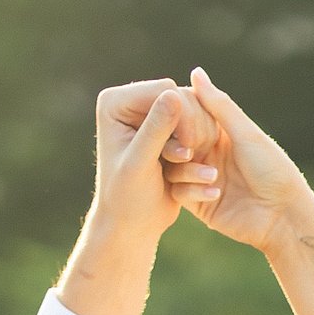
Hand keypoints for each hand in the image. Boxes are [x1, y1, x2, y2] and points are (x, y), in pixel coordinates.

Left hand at [55, 80, 221, 314]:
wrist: (131, 225)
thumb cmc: (127, 199)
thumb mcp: (140, 165)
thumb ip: (155, 129)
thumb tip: (174, 94)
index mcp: (115, 103)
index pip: (164, 89)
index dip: (182, 116)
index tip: (185, 150)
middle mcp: (131, 102)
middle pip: (181, 96)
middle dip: (189, 129)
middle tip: (186, 158)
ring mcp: (150, 114)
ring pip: (194, 112)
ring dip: (195, 142)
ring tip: (186, 166)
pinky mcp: (167, 131)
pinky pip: (198, 128)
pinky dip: (198, 151)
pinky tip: (193, 173)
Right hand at [175, 65, 313, 256]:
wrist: (282, 216)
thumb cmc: (272, 169)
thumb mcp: (245, 133)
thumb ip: (218, 105)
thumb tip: (195, 72)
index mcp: (219, 134)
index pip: (187, 118)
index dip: (178, 115)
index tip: (173, 115)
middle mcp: (207, 155)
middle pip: (175, 143)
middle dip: (175, 143)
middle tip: (183, 146)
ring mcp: (201, 179)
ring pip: (173, 168)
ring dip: (188, 170)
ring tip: (212, 175)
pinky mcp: (199, 203)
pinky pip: (180, 192)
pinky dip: (193, 191)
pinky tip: (216, 193)